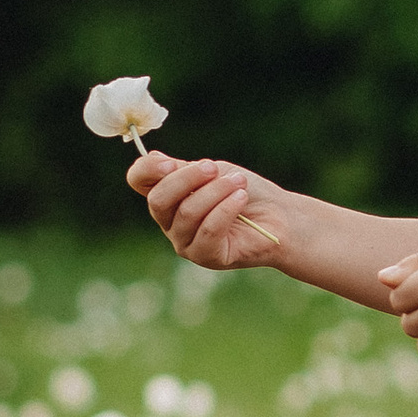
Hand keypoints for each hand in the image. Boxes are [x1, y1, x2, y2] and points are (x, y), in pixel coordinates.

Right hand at [128, 148, 289, 272]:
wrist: (279, 214)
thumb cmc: (243, 189)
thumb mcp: (213, 171)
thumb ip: (183, 169)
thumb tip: (153, 159)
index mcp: (168, 194)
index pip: (138, 180)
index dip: (147, 170)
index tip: (169, 162)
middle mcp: (170, 221)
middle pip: (158, 200)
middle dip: (187, 179)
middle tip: (215, 168)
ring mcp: (185, 242)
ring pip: (187, 213)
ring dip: (216, 192)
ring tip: (239, 184)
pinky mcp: (206, 257)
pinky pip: (208, 231)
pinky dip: (225, 210)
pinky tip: (240, 199)